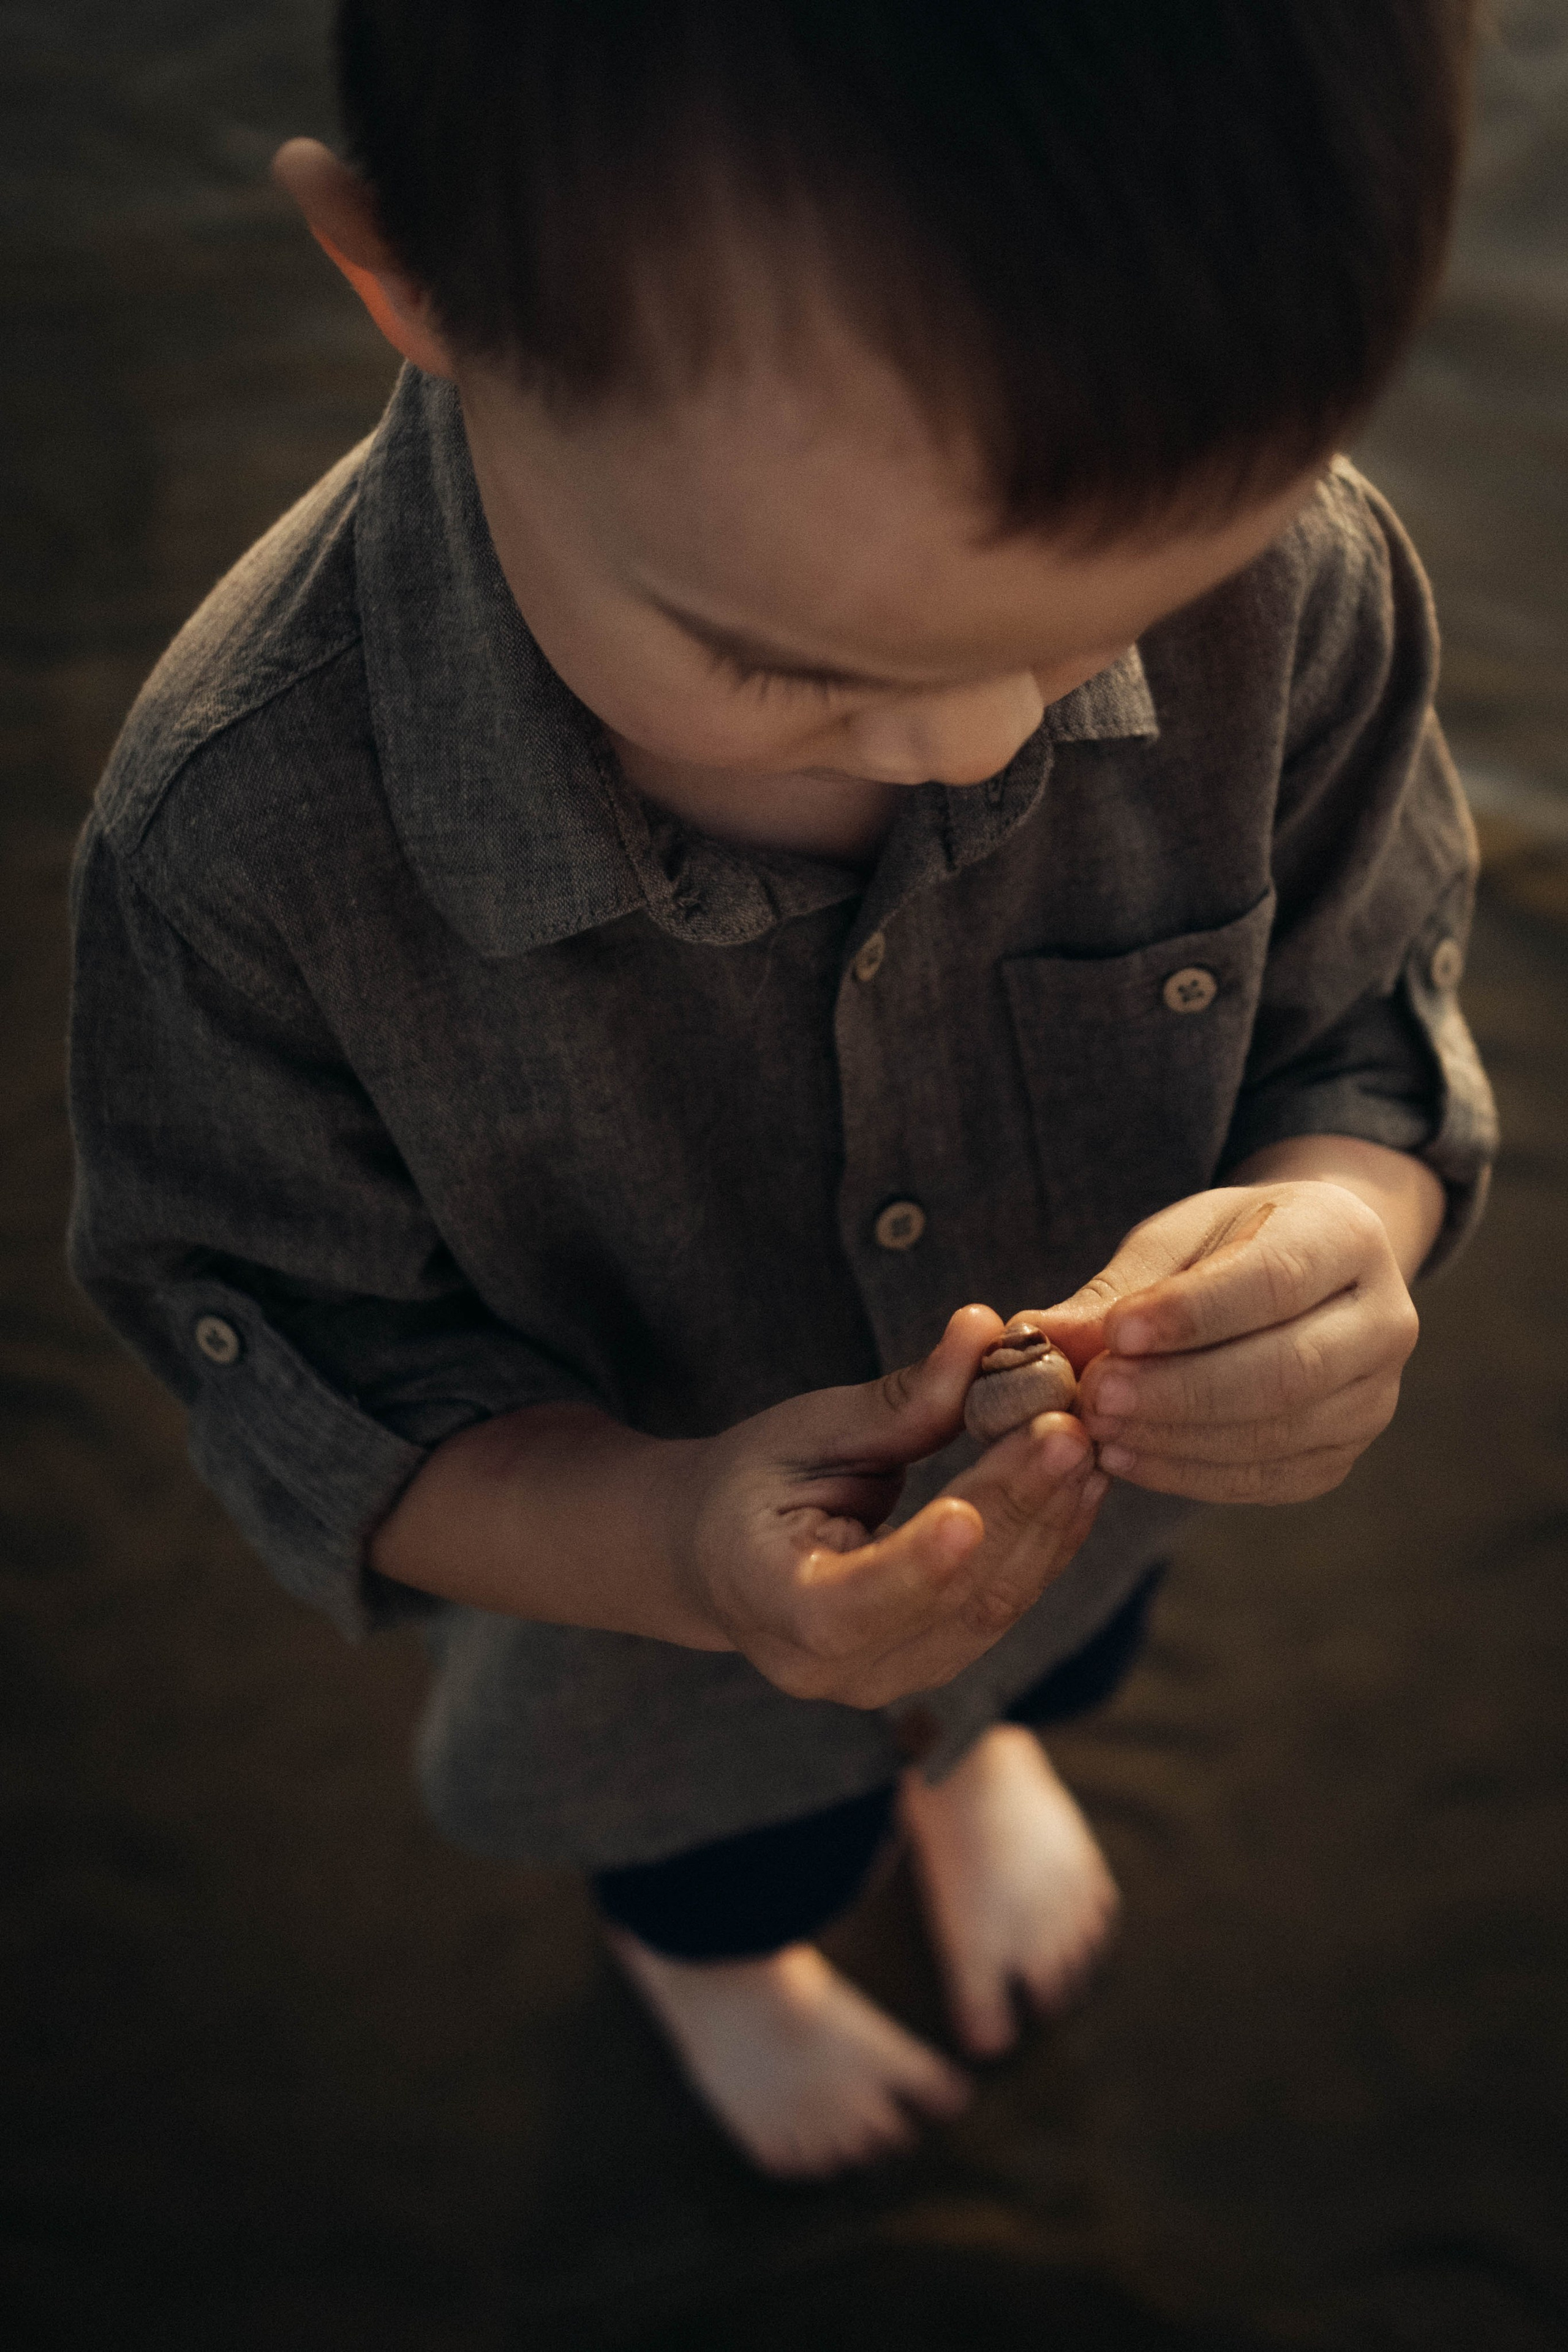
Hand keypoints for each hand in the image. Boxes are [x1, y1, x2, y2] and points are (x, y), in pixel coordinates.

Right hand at [675, 1307, 1106, 1708]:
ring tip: (1084, 1443)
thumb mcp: (807, 1432)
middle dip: (1014, 1509)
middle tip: (1064, 1428)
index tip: (965, 1513)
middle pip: (947, 1601)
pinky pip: (1005, 1605)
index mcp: (773, 1606)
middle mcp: (834, 1669)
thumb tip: (984, 1329)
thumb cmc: (754, 1481)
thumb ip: (899, 1401)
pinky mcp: (939, 1660)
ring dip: (1049, 1523)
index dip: (912, 1569)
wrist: (725, 1553)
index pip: (845, 1610)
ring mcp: (893, 1677)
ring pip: (993, 1609)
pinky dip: (1048, 1540)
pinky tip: (1078, 1481)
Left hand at [1040, 1179, 1420, 1504]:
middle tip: (1094, 1396)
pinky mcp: (1342, 1454)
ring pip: (1279, 1432)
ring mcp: (1372, 1397)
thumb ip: (1118, 1287)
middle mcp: (1384, 1319)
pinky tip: (1128, 1459)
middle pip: (1286, 1370)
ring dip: (1177, 1439)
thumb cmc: (1230, 1245)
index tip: (1117, 1334)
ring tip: (1098, 1430)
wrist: (1302, 1278)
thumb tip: (1039, 1335)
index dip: (1193, 1315)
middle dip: (1180, 1390)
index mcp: (1348, 1235)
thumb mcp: (1177, 1239)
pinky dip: (1191, 1474)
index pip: (1275, 1280)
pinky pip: (1270, 1478)